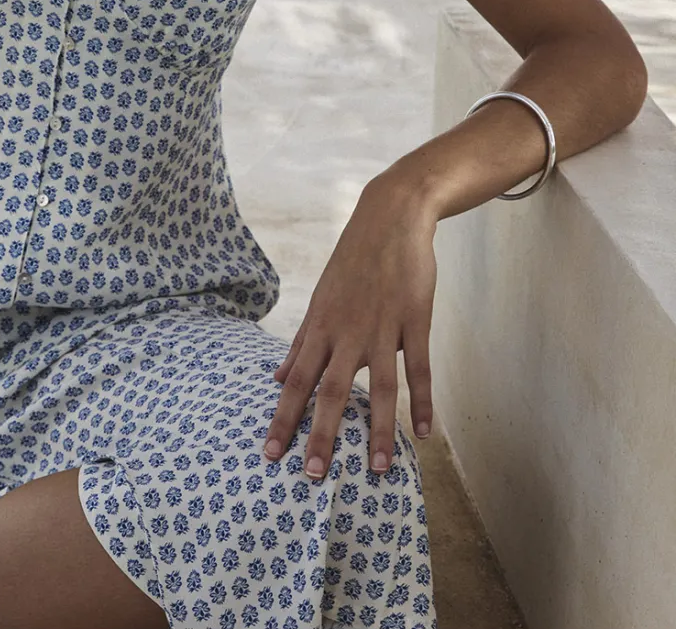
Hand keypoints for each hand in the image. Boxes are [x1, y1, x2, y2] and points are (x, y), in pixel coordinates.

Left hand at [264, 172, 437, 478]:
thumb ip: (302, 342)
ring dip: (379, 429)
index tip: (270, 454)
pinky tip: (426, 432)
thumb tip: (277, 377)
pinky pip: (420, 368)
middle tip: (313, 476)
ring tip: (378, 469)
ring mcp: (383, 327)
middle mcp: (347, 331)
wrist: (390, 219)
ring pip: (380, 386)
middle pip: (332, 390)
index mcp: (320, 326)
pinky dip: (424, 401)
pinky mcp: (415, 320)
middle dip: (322, 433)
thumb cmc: (353, 262)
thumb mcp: (321, 299)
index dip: (283, 417)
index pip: (296, 380)